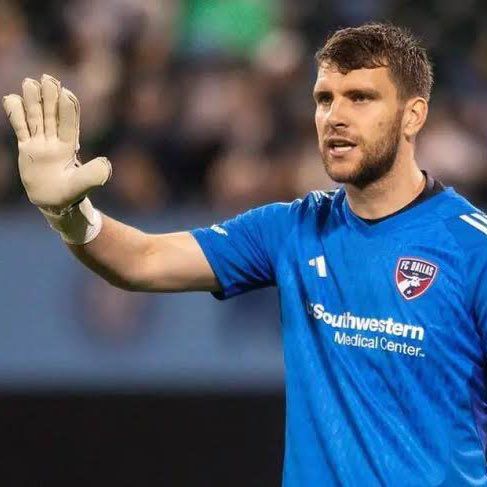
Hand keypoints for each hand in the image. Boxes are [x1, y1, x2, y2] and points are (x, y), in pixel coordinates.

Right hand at [2, 75, 110, 210]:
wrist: (55, 201)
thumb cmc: (71, 193)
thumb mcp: (83, 185)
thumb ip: (94, 174)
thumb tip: (106, 163)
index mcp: (70, 147)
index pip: (68, 124)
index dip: (68, 109)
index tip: (66, 93)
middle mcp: (55, 141)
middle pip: (51, 115)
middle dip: (50, 97)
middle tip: (48, 78)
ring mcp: (40, 142)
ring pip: (35, 117)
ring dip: (33, 101)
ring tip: (30, 82)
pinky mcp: (27, 147)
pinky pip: (20, 128)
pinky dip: (15, 114)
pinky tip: (12, 98)